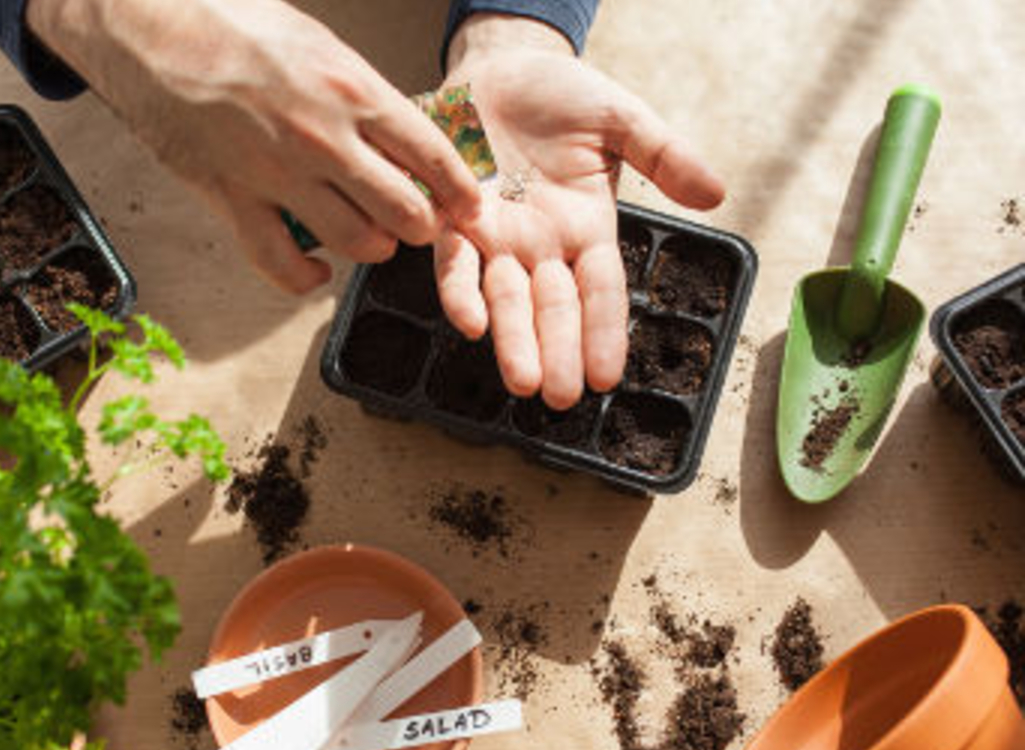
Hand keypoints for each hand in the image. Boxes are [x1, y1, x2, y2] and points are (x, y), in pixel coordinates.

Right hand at [26, 0, 480, 292]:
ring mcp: (278, 175)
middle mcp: (324, 139)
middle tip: (419, 223)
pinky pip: (282, 265)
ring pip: (356, 243)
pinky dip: (307, 277)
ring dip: (373, 247)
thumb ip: (361, 95)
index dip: (460, 191)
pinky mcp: (233, 200)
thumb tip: (400, 133)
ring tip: (372, 237)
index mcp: (352, 90)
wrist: (150, 28)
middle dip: (422, 225)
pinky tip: (318, 270)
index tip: (469, 206)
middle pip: (405, 211)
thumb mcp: (319, 44)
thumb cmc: (233, 25)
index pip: (433, 156)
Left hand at [438, 15, 724, 408]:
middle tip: (560, 399)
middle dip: (557, 353)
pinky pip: (454, 261)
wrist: (501, 64)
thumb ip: (664, 155)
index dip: (604, 333)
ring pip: (506, 298)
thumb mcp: (622, 120)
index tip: (607, 377)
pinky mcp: (454, 217)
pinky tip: (469, 321)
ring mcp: (497, 236)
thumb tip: (716, 194)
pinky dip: (460, 290)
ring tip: (523, 381)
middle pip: (554, 308)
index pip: (601, 293)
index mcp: (587, 229)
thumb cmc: (563, 95)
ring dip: (512, 340)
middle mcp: (542, 245)